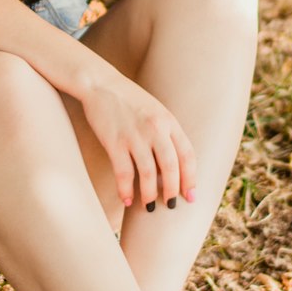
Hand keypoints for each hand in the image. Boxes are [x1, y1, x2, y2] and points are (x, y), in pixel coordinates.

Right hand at [79, 67, 196, 210]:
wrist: (100, 83)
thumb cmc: (129, 100)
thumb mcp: (155, 111)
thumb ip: (166, 133)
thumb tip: (173, 166)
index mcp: (168, 121)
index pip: (187, 154)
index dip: (191, 178)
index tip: (190, 195)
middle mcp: (155, 128)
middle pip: (171, 166)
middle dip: (172, 190)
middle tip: (171, 205)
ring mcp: (134, 135)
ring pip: (148, 173)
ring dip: (150, 194)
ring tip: (148, 207)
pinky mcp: (114, 141)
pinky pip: (124, 172)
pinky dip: (126, 189)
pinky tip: (127, 199)